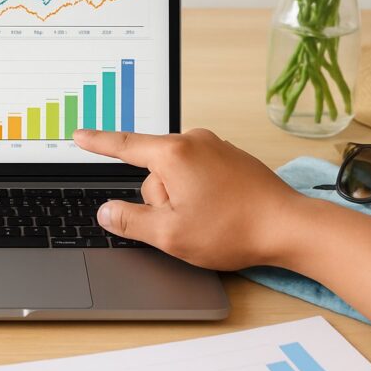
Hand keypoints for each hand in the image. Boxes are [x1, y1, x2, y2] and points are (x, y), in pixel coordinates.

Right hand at [73, 128, 306, 270]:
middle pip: (153, 172)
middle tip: (188, 223)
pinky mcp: (230, 157)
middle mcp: (193, 141)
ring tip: (210, 221)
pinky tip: (220, 213)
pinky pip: (198, 174)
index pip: (123, 146)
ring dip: (182, 200)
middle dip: (160, 201)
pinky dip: (200, 194)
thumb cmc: (233, 228)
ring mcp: (214, 147)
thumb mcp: (170, 234)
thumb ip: (129, 221)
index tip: (80, 136)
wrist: (290, 227)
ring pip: (176, 175)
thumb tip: (105, 211)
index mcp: (173, 153)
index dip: (97, 143)